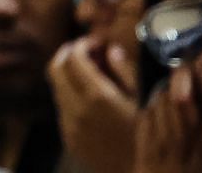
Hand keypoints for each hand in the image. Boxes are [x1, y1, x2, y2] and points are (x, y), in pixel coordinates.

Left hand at [51, 36, 137, 172]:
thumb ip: (124, 71)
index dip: (81, 44)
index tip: (93, 42)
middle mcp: (76, 108)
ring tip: (89, 74)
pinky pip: (61, 108)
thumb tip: (111, 50)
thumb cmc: (147, 136)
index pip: (73, 58)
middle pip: (54, 69)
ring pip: (56, 88)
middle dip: (66, 54)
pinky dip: (69, 95)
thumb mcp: (144, 100)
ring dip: (67, 75)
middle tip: (84, 51)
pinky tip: (88, 98)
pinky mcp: (67, 137)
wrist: (138, 172)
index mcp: (97, 96)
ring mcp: (68, 124)